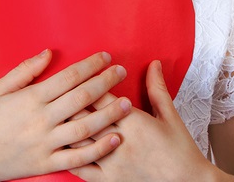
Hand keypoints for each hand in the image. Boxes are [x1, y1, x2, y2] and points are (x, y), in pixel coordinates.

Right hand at [0, 49, 133, 181]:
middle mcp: (41, 120)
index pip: (68, 77)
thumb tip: (49, 53)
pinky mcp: (46, 163)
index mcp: (31, 98)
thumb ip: (25, 70)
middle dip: (106, 82)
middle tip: (122, 72)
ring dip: (109, 114)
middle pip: (82, 98)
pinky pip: (78, 158)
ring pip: (85, 128)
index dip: (90, 65)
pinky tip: (115, 139)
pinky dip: (99, 149)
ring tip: (127, 104)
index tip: (106, 56)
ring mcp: (45, 143)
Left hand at [69, 60, 215, 181]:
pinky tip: (57, 149)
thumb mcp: (170, 115)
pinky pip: (82, 170)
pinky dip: (68, 158)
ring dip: (64, 128)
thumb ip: (157, 88)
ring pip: (79, 141)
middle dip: (68, 103)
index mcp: (133, 121)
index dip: (85, 83)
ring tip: (53, 117)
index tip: (76, 75)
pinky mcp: (109, 181)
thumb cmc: (180, 149)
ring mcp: (112, 163)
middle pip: (85, 116)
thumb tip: (153, 64)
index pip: (100, 97)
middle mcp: (119, 140)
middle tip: (56, 93)